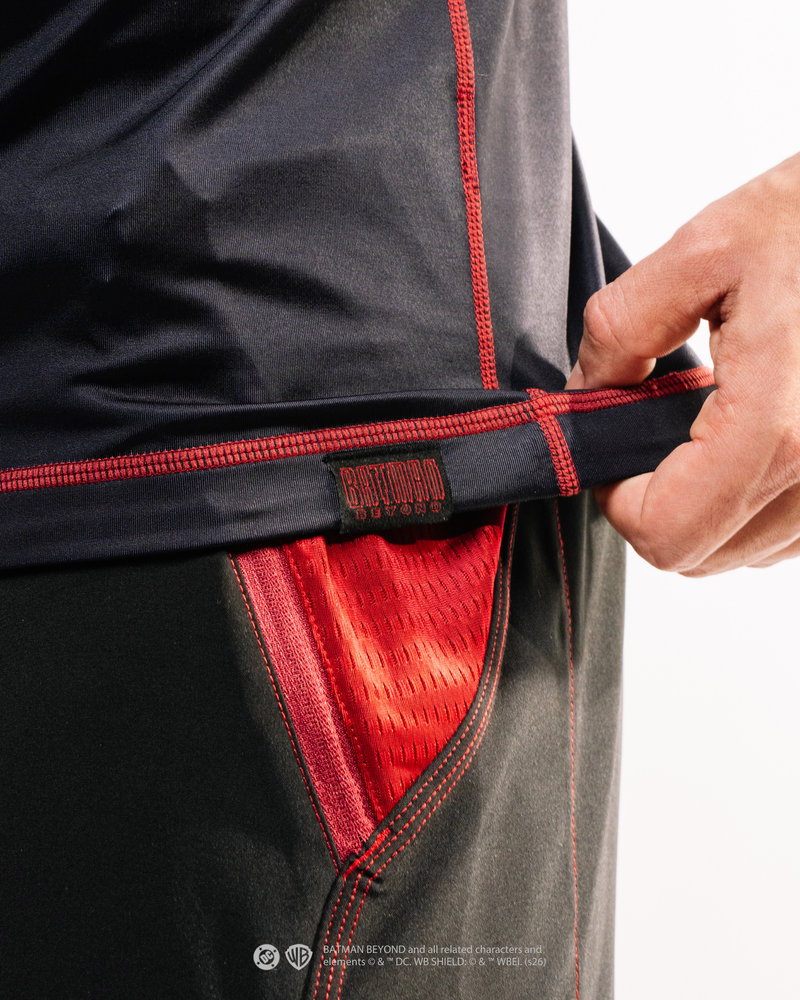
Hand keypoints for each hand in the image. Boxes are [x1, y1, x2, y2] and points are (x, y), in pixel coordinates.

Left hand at [566, 153, 799, 575]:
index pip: (667, 532)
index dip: (618, 500)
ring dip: (703, 507)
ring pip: (742, 553)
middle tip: (650, 434)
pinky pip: (786, 536)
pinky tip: (746, 442)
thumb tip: (589, 393)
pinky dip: (748, 505)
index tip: (614, 452)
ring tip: (708, 427)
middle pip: (699, 554)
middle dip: (654, 504)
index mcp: (779, 427)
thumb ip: (623, 330)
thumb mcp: (703, 252)